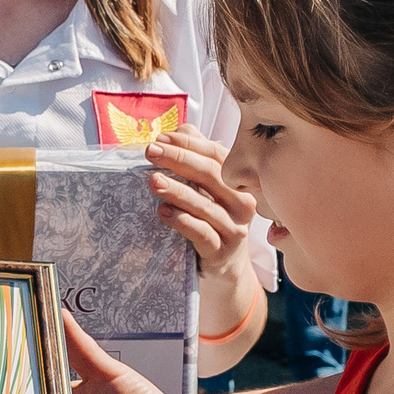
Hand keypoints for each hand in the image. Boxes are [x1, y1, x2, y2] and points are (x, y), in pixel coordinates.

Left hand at [147, 132, 254, 276]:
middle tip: (151, 151)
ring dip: (177, 191)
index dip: (188, 144)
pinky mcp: (222, 251)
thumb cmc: (213, 218)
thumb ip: (196, 156)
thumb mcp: (207, 188)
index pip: (216, 154)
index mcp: (239, 180)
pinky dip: (182, 221)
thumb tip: (179, 129)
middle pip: (210, 175)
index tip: (160, 138)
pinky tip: (163, 212)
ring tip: (153, 181)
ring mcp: (235, 228)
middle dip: (178, 159)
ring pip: (205, 205)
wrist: (226, 264)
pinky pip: (202, 233)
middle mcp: (243, 202)